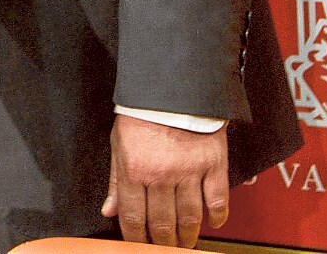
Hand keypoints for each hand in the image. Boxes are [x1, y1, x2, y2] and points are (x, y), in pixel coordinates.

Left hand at [100, 113, 229, 245]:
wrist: (171, 87)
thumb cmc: (142, 113)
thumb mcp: (118, 143)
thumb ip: (115, 180)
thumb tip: (109, 210)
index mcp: (133, 169)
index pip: (133, 217)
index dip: (136, 237)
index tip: (139, 244)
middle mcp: (160, 174)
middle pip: (162, 223)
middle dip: (162, 241)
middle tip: (164, 246)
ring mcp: (188, 171)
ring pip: (190, 217)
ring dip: (188, 235)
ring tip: (186, 241)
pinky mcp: (212, 164)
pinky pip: (217, 200)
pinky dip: (217, 217)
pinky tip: (213, 223)